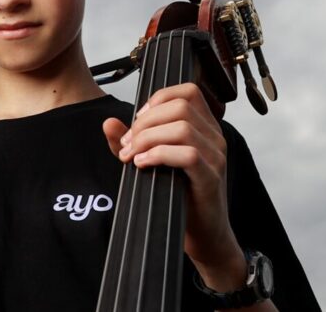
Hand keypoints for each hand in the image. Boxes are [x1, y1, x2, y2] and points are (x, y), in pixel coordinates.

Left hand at [102, 83, 248, 289]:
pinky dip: (159, 155)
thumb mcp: (152, 163)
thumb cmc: (180, 196)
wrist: (203, 234)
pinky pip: (188, 155)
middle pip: (180, 107)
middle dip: (145, 122)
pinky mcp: (210, 178)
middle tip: (127, 145)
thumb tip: (108, 123)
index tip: (137, 121)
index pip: (187, 92)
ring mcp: (216, 157)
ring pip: (182, 128)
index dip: (157, 99)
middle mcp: (214, 137)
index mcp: (204, 127)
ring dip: (147, 139)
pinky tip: (142, 165)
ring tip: (131, 156)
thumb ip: (131, 142)